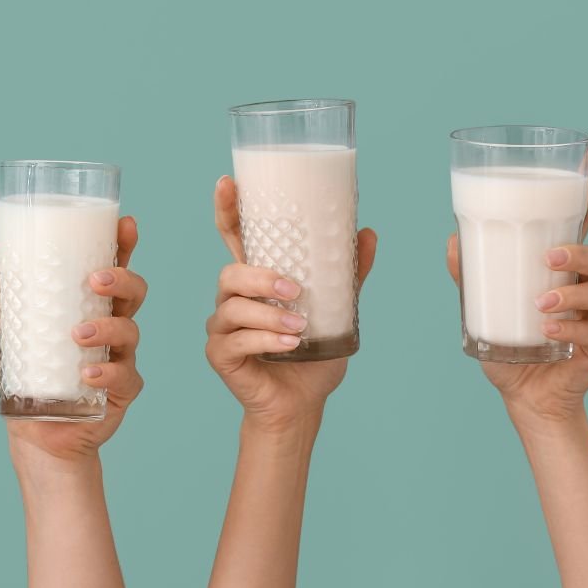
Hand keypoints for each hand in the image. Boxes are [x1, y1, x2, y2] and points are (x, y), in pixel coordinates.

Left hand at [0, 217, 146, 464]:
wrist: (37, 435)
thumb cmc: (29, 378)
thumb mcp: (9, 334)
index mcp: (91, 307)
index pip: (114, 268)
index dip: (124, 245)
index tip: (125, 223)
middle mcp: (112, 328)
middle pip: (134, 293)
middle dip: (122, 279)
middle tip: (95, 280)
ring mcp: (121, 359)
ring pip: (130, 332)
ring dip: (107, 328)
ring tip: (78, 334)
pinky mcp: (121, 392)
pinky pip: (124, 377)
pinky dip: (106, 373)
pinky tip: (86, 374)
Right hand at [206, 177, 377, 432]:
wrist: (302, 404)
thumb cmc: (311, 355)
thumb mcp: (338, 311)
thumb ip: (347, 275)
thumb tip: (368, 233)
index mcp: (255, 282)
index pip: (234, 238)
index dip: (228, 210)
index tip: (227, 183)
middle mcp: (232, 300)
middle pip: (230, 273)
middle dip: (259, 278)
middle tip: (294, 289)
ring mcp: (222, 327)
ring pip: (233, 307)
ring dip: (268, 315)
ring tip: (300, 326)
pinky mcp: (220, 354)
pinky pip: (237, 340)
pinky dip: (266, 340)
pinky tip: (289, 345)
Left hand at [448, 150, 587, 425]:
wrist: (524, 395)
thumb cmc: (507, 344)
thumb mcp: (479, 306)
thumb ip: (467, 275)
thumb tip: (452, 239)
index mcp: (559, 268)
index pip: (579, 222)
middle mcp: (584, 287)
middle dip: (578, 252)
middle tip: (550, 257)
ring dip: (570, 294)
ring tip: (540, 304)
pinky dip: (569, 328)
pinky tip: (548, 331)